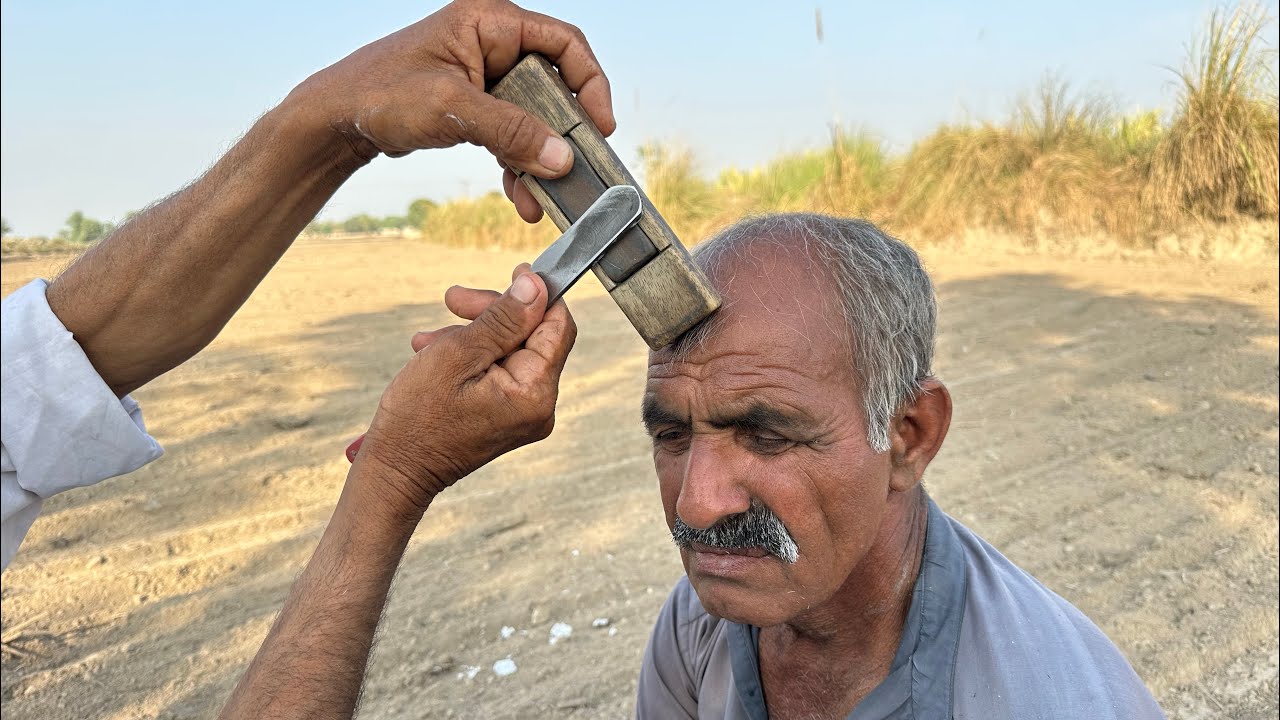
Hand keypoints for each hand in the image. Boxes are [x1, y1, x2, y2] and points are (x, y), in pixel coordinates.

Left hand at [291, 0, 613, 195]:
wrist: (335, 118)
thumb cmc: (381, 93)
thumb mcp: (452, 110)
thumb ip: (511, 132)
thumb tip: (561, 158)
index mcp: (490, 21)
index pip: (565, 43)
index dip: (590, 83)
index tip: (599, 125)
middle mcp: (492, 43)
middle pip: (554, 85)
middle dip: (563, 132)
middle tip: (576, 166)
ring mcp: (484, 76)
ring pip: (535, 116)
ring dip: (541, 157)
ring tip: (546, 194)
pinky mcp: (475, 106)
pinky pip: (512, 134)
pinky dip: (518, 164)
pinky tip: (522, 196)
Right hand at [353, 265, 576, 510]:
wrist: (397, 470)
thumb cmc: (418, 418)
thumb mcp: (457, 354)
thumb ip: (502, 319)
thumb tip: (535, 286)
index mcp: (535, 392)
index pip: (558, 326)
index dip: (537, 294)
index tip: (513, 272)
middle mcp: (540, 406)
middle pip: (533, 336)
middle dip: (493, 313)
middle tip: (454, 300)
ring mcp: (526, 415)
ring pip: (511, 351)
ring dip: (473, 334)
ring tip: (430, 340)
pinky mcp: (509, 417)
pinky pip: (500, 372)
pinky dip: (472, 356)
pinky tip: (436, 353)